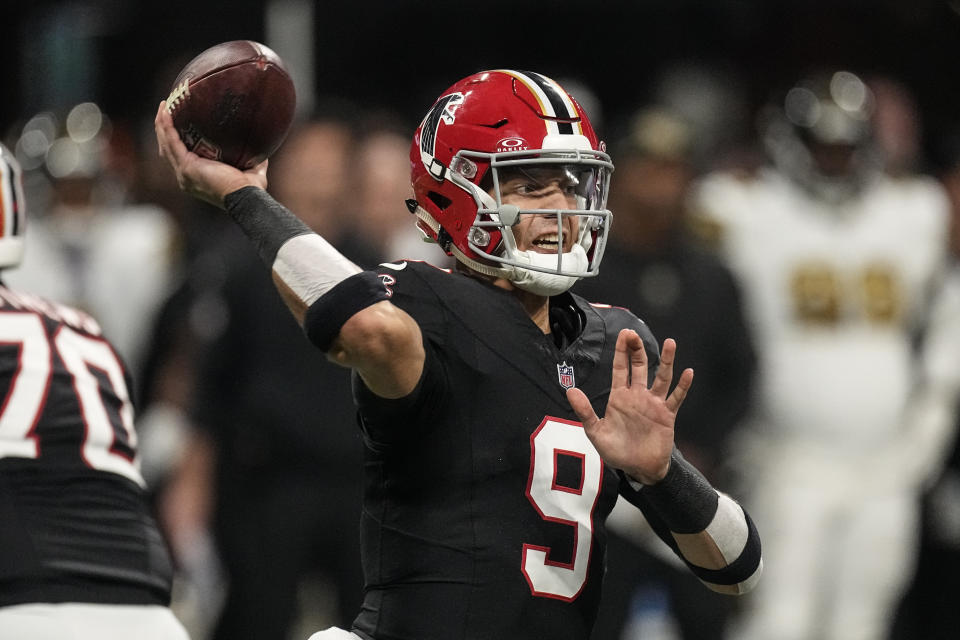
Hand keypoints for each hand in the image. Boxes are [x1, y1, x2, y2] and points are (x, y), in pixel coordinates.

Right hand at [154, 101, 267, 207]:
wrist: (245, 196)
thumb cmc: (249, 189)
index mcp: (196, 177)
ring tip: (163, 105)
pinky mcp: (186, 166)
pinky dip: (167, 127)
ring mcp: (184, 172)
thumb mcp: (250, 171)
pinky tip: (165, 113)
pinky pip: (172, 142)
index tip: (177, 119)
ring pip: (166, 143)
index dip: (175, 138)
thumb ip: (252, 161)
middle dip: (164, 128)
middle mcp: (185, 176)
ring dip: (162, 124)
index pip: (179, 155)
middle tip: (166, 108)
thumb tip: (261, 150)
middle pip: (168, 148)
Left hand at [566, 330, 693, 484]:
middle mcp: (638, 396)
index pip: (620, 368)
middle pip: (639, 367)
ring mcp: (654, 404)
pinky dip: (683, 386)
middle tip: (634, 333)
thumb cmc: (617, 451)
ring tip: (670, 343)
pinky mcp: (667, 415)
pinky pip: (676, 398)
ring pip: (661, 377)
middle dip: (637, 349)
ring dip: (666, 361)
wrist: (638, 470)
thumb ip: (585, 411)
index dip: (622, 351)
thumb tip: (570, 391)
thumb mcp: (596, 432)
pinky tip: (688, 372)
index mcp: (620, 397)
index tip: (624, 334)